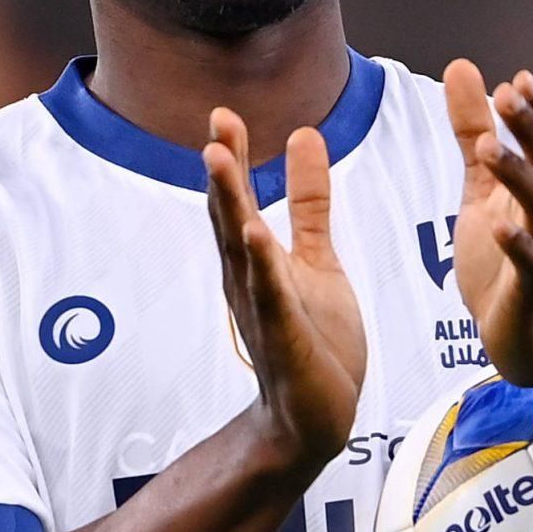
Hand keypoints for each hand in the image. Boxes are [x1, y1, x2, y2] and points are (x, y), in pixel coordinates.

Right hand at [203, 110, 366, 474]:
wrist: (311, 418)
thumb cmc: (313, 338)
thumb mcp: (315, 259)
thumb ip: (309, 202)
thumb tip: (302, 137)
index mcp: (256, 259)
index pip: (240, 198)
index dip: (233, 156)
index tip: (224, 113)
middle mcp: (248, 279)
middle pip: (231, 216)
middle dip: (224, 171)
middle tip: (216, 124)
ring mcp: (262, 308)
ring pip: (242, 249)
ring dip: (230, 203)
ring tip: (219, 159)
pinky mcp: (284, 337)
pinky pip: (270, 295)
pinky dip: (262, 263)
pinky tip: (255, 231)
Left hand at [444, 60, 532, 387]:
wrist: (528, 338)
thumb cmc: (504, 259)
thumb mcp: (482, 190)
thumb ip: (473, 132)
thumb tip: (463, 67)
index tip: (517, 78)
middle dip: (532, 128)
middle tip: (509, 92)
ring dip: (519, 175)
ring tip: (491, 148)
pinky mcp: (530, 292)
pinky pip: (530, 264)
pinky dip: (517, 245)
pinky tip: (497, 226)